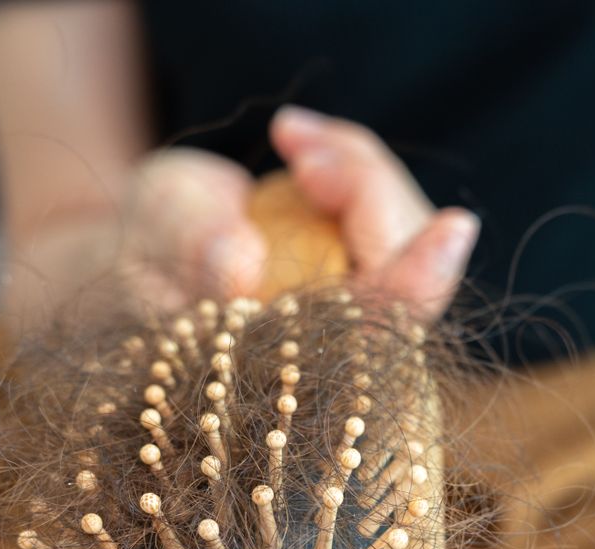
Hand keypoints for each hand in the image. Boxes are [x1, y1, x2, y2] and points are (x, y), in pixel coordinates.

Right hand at [119, 106, 479, 320]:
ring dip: (354, 162)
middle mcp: (349, 341)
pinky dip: (347, 154)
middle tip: (295, 144)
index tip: (452, 229)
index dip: (415, 281)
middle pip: (403, 259)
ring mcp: (364, 296)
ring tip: (288, 135)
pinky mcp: (367, 254)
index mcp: (300, 366)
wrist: (146, 256)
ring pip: (404, 221)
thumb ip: (190, 253)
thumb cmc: (142, 261)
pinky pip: (382, 194)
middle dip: (363, 186)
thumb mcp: (150, 245)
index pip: (381, 327)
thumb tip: (237, 266)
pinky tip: (295, 136)